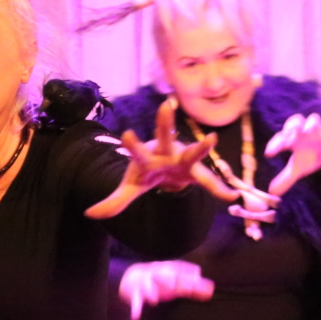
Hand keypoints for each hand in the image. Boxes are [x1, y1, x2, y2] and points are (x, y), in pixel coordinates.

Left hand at [85, 100, 237, 219]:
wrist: (166, 171)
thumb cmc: (146, 173)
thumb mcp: (130, 188)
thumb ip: (114, 201)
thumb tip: (89, 214)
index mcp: (147, 157)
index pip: (137, 151)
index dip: (132, 145)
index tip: (126, 134)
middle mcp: (165, 152)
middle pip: (164, 136)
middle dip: (165, 122)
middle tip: (165, 106)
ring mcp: (183, 159)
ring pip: (192, 152)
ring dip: (202, 147)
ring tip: (212, 139)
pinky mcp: (196, 170)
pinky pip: (208, 181)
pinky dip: (218, 189)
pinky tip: (231, 195)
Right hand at [119, 260, 214, 319]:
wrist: (132, 278)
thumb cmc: (160, 282)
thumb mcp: (175, 283)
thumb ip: (193, 287)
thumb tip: (211, 289)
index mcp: (166, 271)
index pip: (176, 269)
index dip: (185, 270)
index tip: (197, 273)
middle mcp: (156, 275)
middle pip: (162, 277)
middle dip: (168, 279)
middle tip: (174, 285)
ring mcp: (144, 284)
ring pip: (146, 287)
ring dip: (150, 292)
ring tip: (154, 300)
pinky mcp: (135, 295)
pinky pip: (135, 302)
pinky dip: (135, 310)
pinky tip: (136, 318)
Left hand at [265, 113, 320, 197]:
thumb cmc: (310, 156)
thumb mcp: (298, 168)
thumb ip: (285, 179)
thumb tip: (272, 192)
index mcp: (292, 139)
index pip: (280, 138)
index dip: (274, 145)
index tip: (268, 154)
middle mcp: (303, 131)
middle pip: (295, 121)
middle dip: (291, 127)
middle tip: (288, 137)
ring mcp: (318, 130)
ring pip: (313, 119)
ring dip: (311, 124)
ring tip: (309, 130)